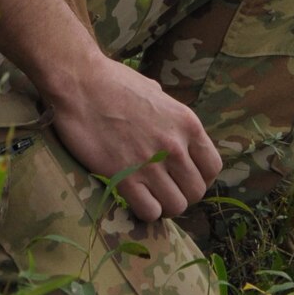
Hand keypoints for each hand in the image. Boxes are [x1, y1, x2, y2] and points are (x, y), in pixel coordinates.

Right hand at [48, 53, 222, 222]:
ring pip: (176, 206)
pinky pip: (150, 212)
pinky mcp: (125, 178)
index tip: (183, 177)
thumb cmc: (113, 82)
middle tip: (163, 188)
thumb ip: (169, 114)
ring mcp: (151, 163)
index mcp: (187, 123)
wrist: (80, 83)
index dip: (201, 177)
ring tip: (149, 195)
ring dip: (163, 205)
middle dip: (181, 194)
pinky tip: (133, 197)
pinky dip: (144, 210)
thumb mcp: (155, 91)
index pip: (213, 167)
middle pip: (196, 192)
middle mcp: (175, 145)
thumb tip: (171, 125)